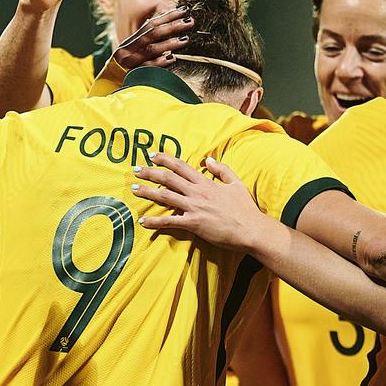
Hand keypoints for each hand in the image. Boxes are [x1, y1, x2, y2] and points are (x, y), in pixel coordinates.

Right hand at [113, 7, 194, 68]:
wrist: (108, 85)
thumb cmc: (127, 68)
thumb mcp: (134, 51)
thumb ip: (149, 41)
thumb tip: (172, 26)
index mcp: (131, 41)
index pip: (151, 24)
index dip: (168, 17)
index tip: (184, 11)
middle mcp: (128, 49)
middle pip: (152, 34)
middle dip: (172, 27)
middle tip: (189, 22)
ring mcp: (130, 62)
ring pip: (151, 49)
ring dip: (169, 43)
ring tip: (185, 39)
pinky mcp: (133, 75)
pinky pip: (148, 67)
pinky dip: (160, 62)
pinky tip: (172, 58)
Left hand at [133, 152, 270, 251]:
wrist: (252, 229)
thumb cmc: (246, 209)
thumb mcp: (236, 183)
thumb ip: (222, 170)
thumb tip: (208, 159)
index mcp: (206, 183)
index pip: (181, 166)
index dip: (165, 159)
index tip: (152, 155)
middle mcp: (198, 192)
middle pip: (168, 178)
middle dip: (150, 172)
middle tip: (136, 169)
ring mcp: (194, 208)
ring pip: (165, 196)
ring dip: (147, 192)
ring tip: (133, 189)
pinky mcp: (194, 224)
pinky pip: (170, 222)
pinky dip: (155, 222)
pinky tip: (143, 222)